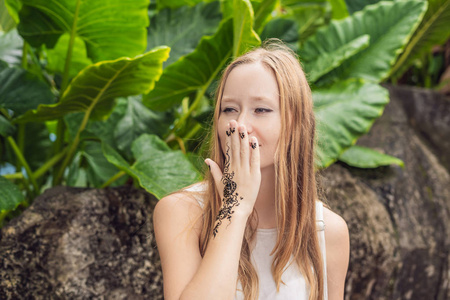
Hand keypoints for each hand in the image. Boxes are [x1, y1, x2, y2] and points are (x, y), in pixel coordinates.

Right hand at [206, 120, 260, 236]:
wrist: (237, 209)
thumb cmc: (228, 197)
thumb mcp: (219, 182)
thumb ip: (215, 170)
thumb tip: (207, 160)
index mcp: (228, 168)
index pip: (228, 149)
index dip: (228, 137)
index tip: (228, 127)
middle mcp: (236, 168)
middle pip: (235, 147)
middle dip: (235, 134)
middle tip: (234, 121)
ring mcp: (245, 171)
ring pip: (244, 151)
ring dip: (243, 138)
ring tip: (243, 126)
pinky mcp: (254, 176)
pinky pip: (254, 160)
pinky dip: (254, 150)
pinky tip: (253, 139)